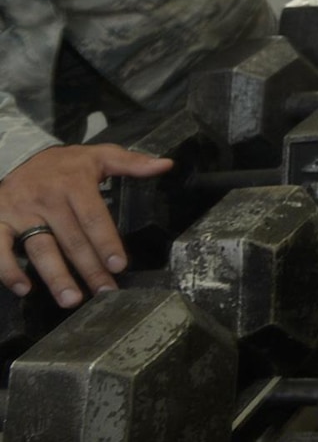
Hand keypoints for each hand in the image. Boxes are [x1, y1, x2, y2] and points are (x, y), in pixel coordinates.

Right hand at [0, 144, 172, 306]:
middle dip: (90, 269)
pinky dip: (8, 269)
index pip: (94, 217)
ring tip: (72, 299)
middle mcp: (47, 198)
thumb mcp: (100, 155)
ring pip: (40, 248)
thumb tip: (165, 165)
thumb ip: (132, 162)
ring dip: (56, 276)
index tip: (119, 266)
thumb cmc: (66, 163)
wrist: (20, 155)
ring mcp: (20, 211)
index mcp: (74, 183)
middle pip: (72, 239)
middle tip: (104, 291)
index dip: (106, 243)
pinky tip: (24, 288)